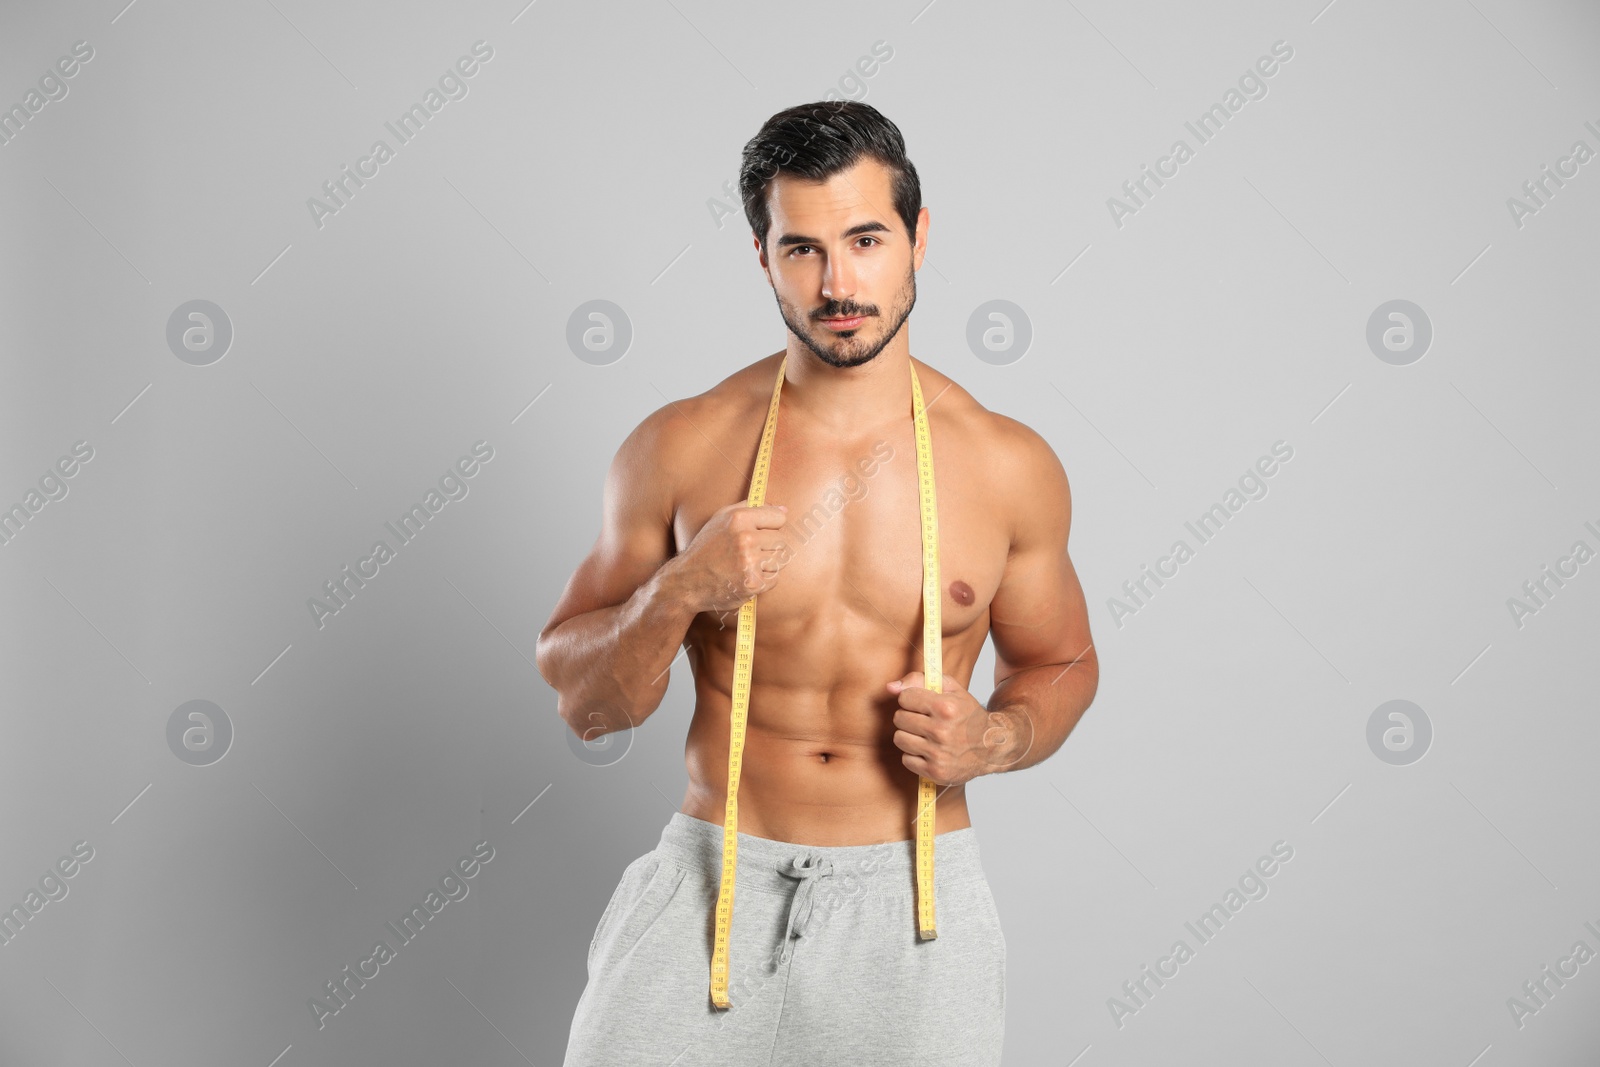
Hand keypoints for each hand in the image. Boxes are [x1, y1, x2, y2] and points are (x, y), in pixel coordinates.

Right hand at [664, 502, 789, 618]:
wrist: (688, 581)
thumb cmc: (707, 549)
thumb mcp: (720, 519)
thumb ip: (750, 508)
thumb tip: (784, 509)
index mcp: (738, 518)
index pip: (779, 517)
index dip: (771, 526)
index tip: (760, 533)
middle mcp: (745, 538)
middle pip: (782, 540)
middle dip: (769, 548)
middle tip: (749, 553)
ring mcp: (749, 562)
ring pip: (780, 560)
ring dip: (767, 565)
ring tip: (746, 565)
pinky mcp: (753, 583)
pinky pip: (774, 579)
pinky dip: (763, 581)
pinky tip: (745, 578)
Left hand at [887, 672, 1027, 784]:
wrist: (992, 747)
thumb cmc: (968, 715)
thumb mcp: (951, 689)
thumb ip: (919, 680)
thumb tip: (890, 687)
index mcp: (946, 707)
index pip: (904, 697)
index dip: (911, 699)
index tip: (922, 703)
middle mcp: (942, 731)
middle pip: (899, 718)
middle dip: (909, 716)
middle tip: (924, 720)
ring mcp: (938, 753)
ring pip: (900, 739)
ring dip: (909, 736)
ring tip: (925, 735)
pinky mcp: (935, 771)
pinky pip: (906, 759)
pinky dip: (915, 755)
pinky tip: (929, 751)